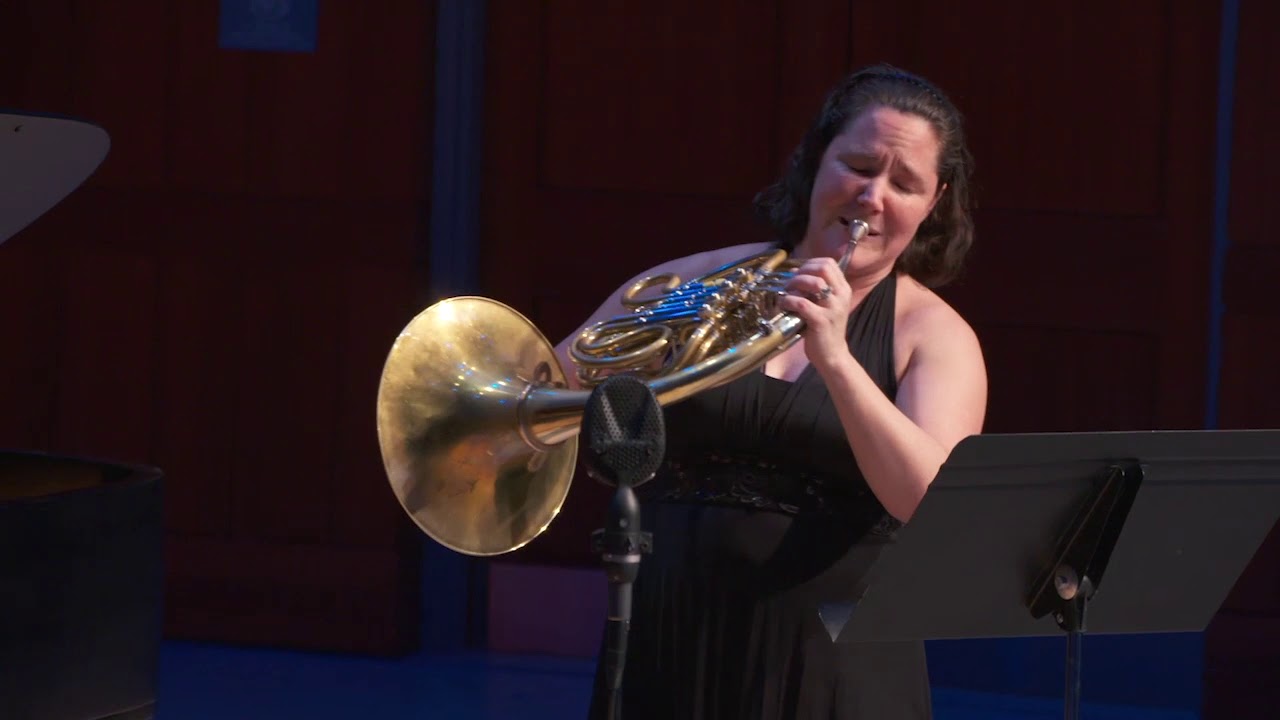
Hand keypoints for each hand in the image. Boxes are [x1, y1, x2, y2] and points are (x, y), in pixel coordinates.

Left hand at [777, 257, 854, 372]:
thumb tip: (794, 272)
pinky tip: (783, 304)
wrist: (832, 354)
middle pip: (823, 268)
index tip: (798, 271)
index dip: (810, 263)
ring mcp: (833, 308)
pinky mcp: (821, 320)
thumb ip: (814, 288)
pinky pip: (802, 303)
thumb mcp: (825, 305)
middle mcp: (841, 295)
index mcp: (843, 289)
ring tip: (786, 292)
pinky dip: (789, 300)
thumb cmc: (825, 329)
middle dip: (802, 271)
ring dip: (795, 284)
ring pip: (814, 283)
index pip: (829, 263)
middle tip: (791, 281)